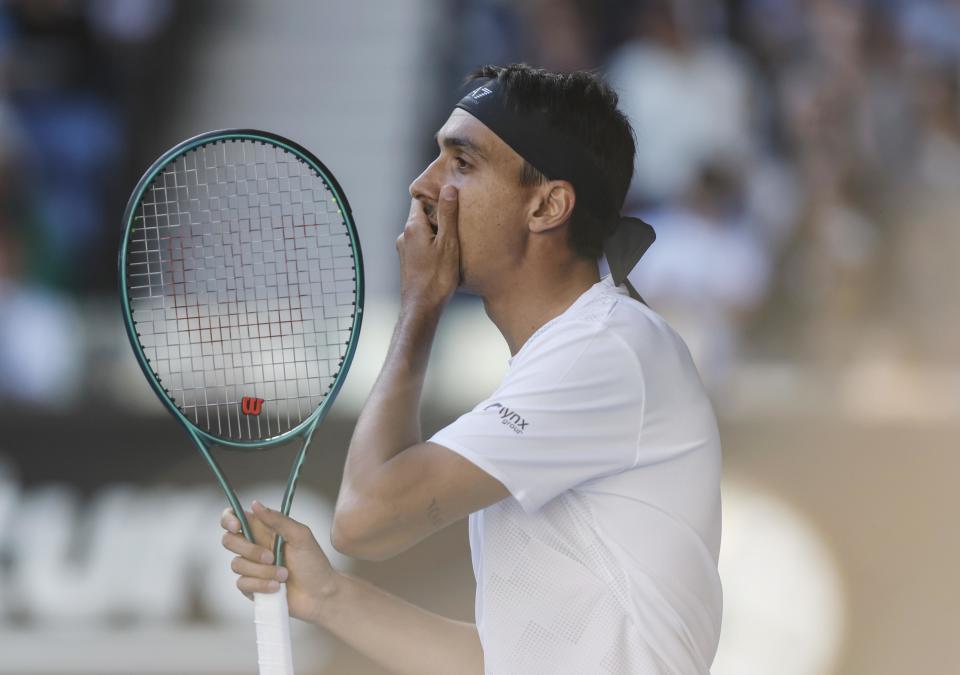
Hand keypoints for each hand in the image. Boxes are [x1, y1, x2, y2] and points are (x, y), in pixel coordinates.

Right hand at [221, 500, 339, 623]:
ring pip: (237, 564)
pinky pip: (242, 583)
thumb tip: (254, 503)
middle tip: (271, 557)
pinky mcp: (250, 587)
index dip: (229, 519)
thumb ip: (278, 520)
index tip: (236, 526)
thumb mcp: (300, 536)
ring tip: (284, 575)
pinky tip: (277, 587)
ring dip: (262, 571)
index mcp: (264, 530)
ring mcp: (251, 567)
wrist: (320, 594)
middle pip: (228, 540)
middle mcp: (254, 546)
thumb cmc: (313, 562)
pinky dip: (260, 585)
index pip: (235, 518)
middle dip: (249, 550)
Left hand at [396, 184, 460, 312]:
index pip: (420, 199)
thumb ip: (448, 214)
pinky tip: (445, 254)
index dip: (435, 196)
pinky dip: (432, 244)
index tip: (450, 196)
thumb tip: (448, 188)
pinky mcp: (408, 263)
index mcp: (413, 227)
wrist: (422, 308)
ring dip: (435, 231)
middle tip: (457, 217)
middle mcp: (405, 236)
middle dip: (437, 214)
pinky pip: (420, 245)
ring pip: (421, 232)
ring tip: (454, 237)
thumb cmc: (437, 277)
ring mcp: (404, 250)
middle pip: (421, 215)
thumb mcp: (448, 242)